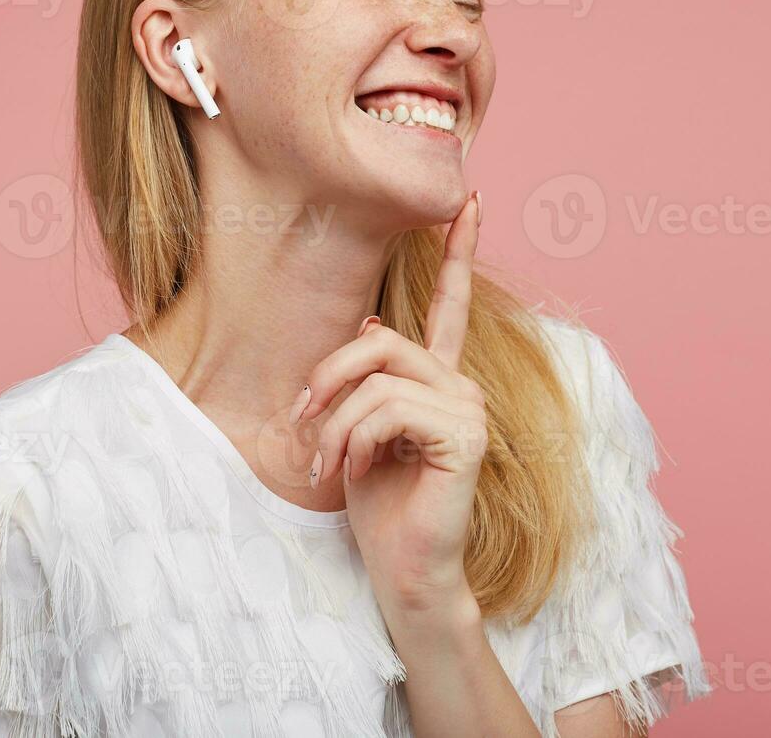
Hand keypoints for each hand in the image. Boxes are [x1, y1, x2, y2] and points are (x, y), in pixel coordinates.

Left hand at [293, 192, 487, 618]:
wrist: (403, 570)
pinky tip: (361, 471)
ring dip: (335, 425)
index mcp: (436, 379)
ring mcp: (467, 406)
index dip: (458, 251)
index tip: (467, 200)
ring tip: (329, 464)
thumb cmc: (379, 507)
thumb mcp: (357, 433)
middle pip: (379, 341)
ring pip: (377, 377)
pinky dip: (357, 440)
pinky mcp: (464, 433)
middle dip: (327, 379)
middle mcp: (458, 384)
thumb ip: (366, 382)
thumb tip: (371, 326)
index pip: (450, 304)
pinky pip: (389, 409)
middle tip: (303, 422)